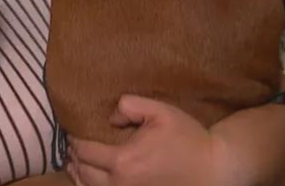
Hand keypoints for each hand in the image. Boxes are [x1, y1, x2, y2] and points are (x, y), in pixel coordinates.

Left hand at [67, 96, 232, 185]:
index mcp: (123, 160)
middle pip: (83, 172)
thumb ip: (130, 105)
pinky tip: (90, 179)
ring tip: (74, 162)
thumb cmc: (188, 138)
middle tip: (70, 145)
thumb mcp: (160, 111)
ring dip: (79, 175)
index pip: (84, 151)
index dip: (74, 141)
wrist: (214, 169)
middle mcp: (121, 183)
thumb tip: (110, 117)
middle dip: (73, 157)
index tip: (71, 131)